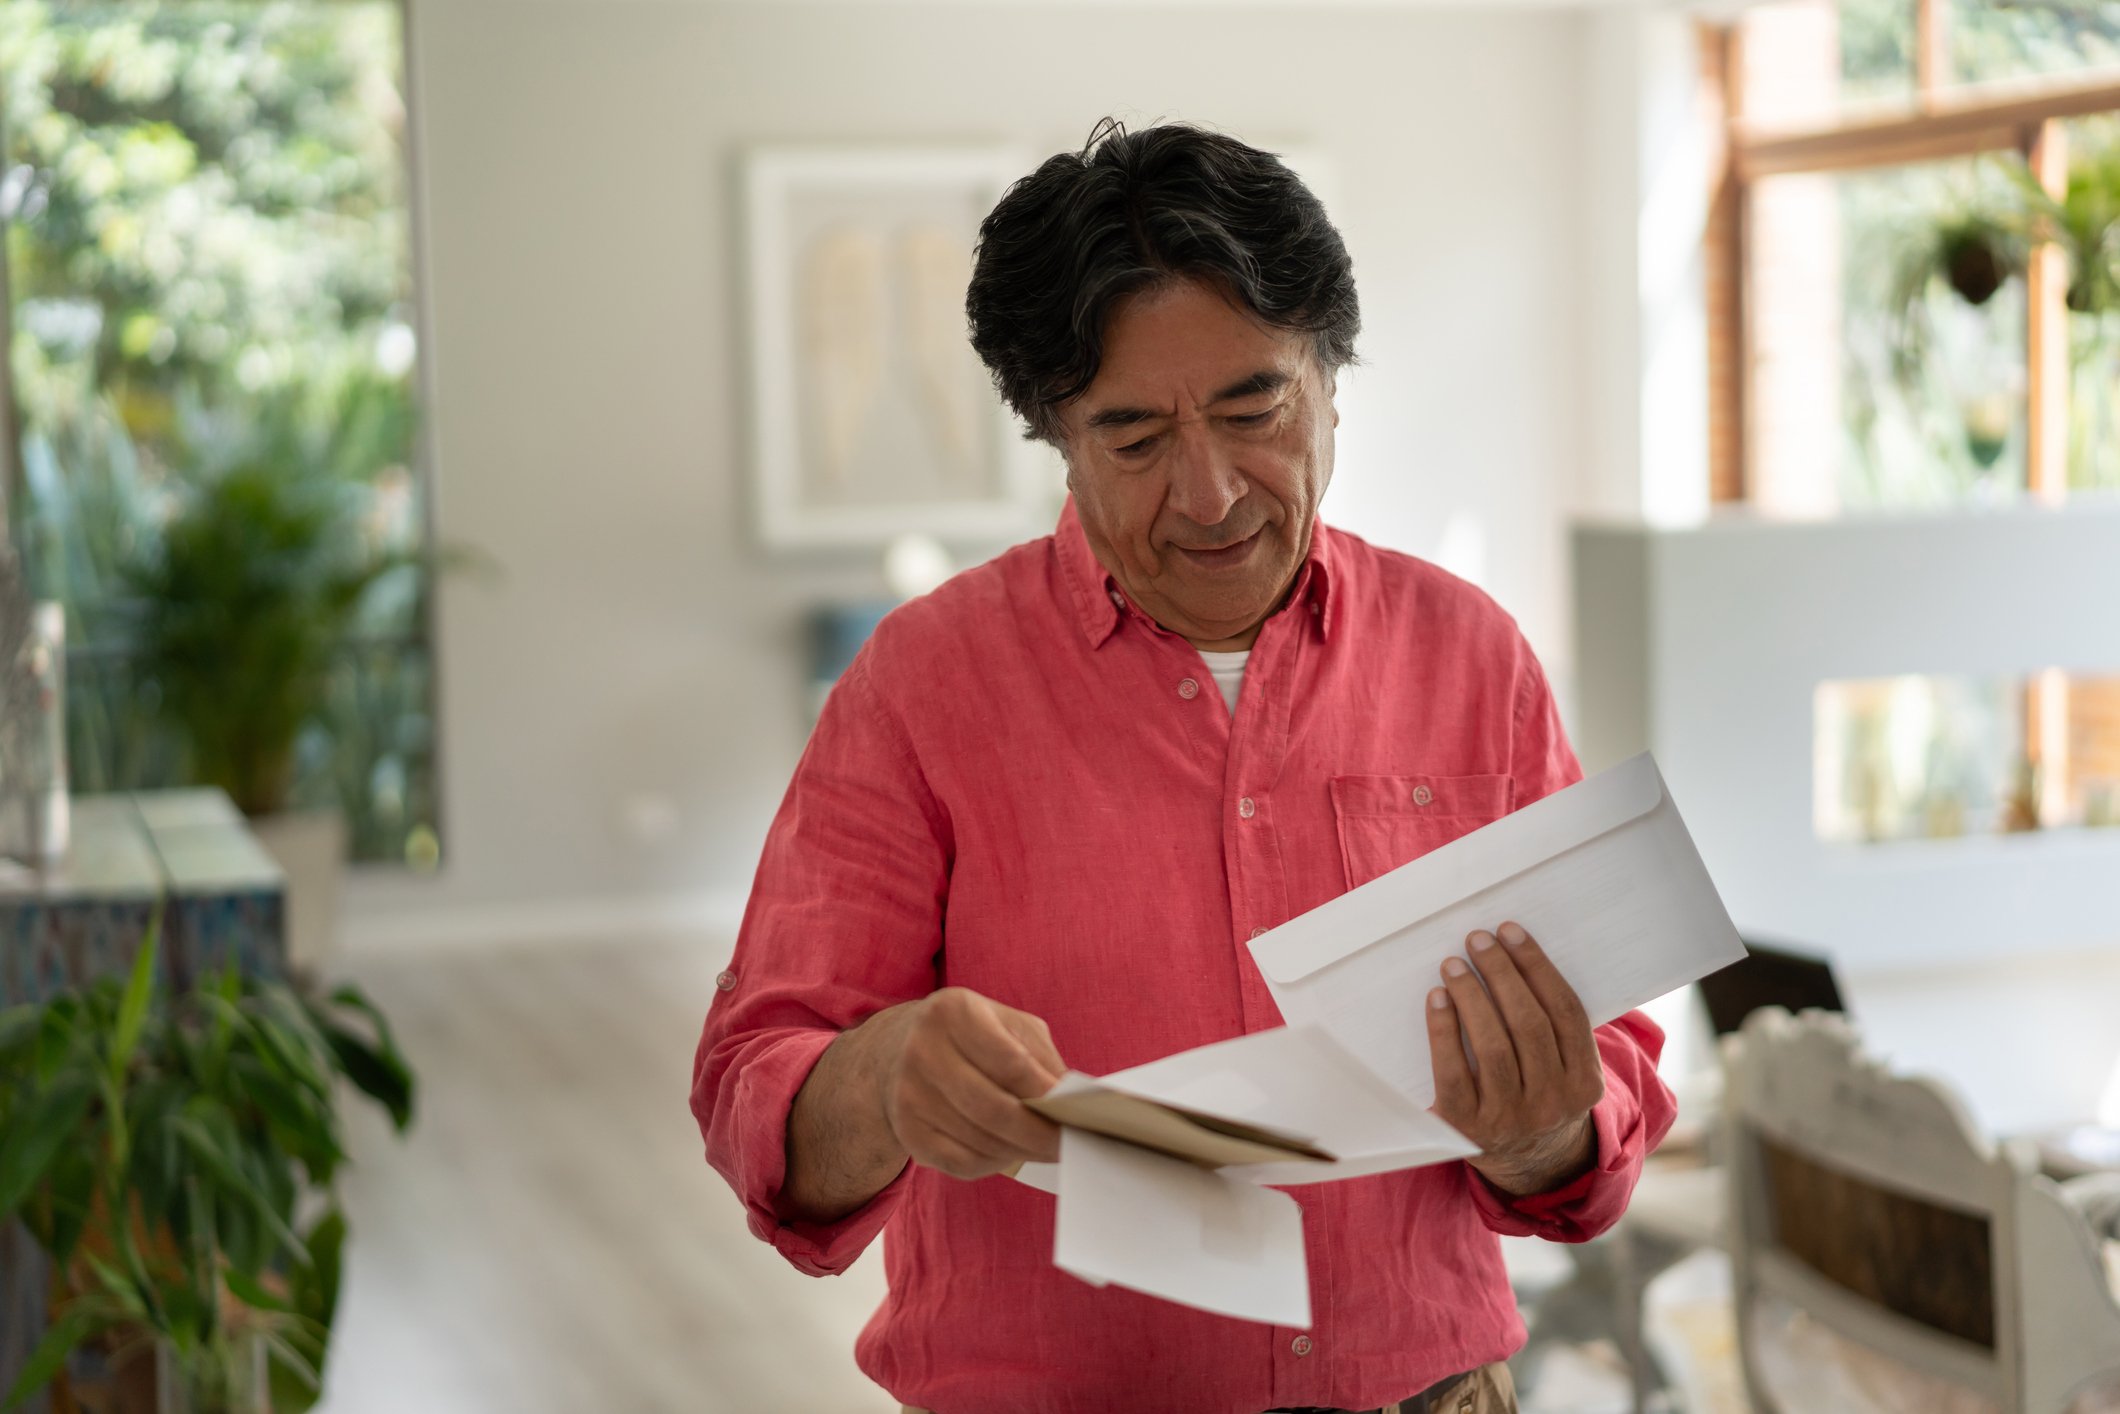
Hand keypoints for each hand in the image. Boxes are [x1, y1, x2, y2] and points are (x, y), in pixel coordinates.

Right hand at [879, 987, 1066, 1180]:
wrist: (897, 1050)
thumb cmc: (970, 1035)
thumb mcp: (1005, 1023)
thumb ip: (1040, 1056)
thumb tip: (1072, 1102)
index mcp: (952, 1012)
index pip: (1011, 1063)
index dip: (1049, 1094)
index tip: (1080, 1112)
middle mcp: (923, 1052)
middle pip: (995, 1109)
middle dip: (1040, 1134)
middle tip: (1071, 1144)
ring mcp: (909, 1095)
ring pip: (981, 1140)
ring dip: (1023, 1151)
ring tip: (1049, 1149)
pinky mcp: (907, 1132)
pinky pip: (962, 1162)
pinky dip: (996, 1163)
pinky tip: (1012, 1153)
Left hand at [1426, 922, 1603, 1196]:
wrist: (1526, 1165)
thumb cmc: (1540, 1095)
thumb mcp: (1567, 1072)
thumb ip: (1558, 1029)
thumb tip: (1518, 955)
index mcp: (1586, 1084)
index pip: (1565, 1012)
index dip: (1537, 966)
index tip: (1510, 931)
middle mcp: (1553, 1103)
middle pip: (1528, 1024)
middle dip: (1501, 974)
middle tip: (1477, 939)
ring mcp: (1512, 1119)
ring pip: (1493, 1046)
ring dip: (1471, 996)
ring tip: (1453, 963)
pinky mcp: (1469, 1129)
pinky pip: (1454, 1072)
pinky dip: (1444, 1031)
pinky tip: (1437, 998)